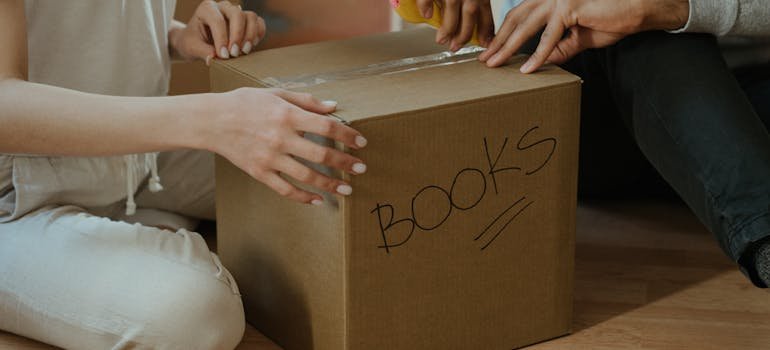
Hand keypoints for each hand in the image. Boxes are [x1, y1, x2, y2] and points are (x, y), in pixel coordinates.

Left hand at [171, 0, 265, 64]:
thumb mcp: (191, 48)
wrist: (197, 41)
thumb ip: (202, 52)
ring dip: (250, 36)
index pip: (218, 20)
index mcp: (207, 8)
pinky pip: (259, 23)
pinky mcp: (246, 21)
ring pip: (251, 17)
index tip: (223, 56)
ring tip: (244, 51)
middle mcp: (223, 7)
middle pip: (237, 14)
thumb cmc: (192, 42)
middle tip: (234, 54)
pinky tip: (250, 46)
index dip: (222, 39)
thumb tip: (213, 59)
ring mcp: (236, 12)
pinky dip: (258, 34)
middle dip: (238, 36)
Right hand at [203, 89, 367, 204]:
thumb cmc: (245, 103)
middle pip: (321, 154)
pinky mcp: (259, 172)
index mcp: (287, 115)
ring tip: (346, 189)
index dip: (347, 135)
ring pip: (307, 176)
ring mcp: (270, 158)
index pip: (326, 127)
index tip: (361, 142)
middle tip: (362, 168)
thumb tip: (334, 107)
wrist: (212, 120)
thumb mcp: (276, 93)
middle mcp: (280, 138)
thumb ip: (306, 101)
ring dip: (330, 184)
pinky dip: (303, 197)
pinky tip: (317, 200)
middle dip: (345, 163)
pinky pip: (285, 189)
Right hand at [416, 0, 494, 49]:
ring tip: (441, 40)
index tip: (485, 44)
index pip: (484, 11)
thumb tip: (469, 24)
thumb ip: (471, 2)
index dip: (485, 29)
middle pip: (470, 13)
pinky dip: (426, 6)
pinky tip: (426, 16)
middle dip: (464, 34)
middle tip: (456, 47)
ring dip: (447, 28)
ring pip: (452, 8)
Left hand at [478, 0, 688, 71]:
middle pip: (517, 19)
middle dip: (498, 41)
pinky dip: (538, 55)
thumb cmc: (613, 18)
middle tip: (485, 60)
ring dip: (508, 47)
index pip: (520, 15)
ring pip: (526, 26)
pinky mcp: (570, 7)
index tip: (491, 50)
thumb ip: (559, 46)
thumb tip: (542, 61)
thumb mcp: (579, 37)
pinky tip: (528, 69)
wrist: (639, 10)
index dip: (503, 32)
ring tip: (496, 64)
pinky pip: (549, 37)